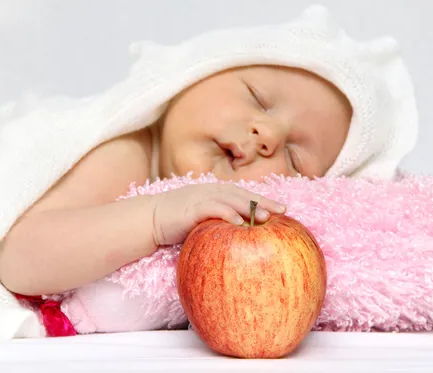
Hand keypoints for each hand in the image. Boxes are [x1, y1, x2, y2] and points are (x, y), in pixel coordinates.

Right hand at [151, 183, 285, 245]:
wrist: (149, 220)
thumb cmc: (177, 222)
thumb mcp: (202, 218)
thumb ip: (219, 220)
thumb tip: (242, 234)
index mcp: (215, 192)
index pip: (244, 195)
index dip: (263, 200)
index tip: (283, 208)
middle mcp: (210, 191)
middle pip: (242, 194)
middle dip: (262, 201)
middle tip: (282, 210)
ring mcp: (200, 198)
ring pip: (230, 199)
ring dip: (249, 207)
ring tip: (265, 217)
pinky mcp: (191, 209)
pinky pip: (212, 209)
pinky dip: (226, 214)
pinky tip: (239, 222)